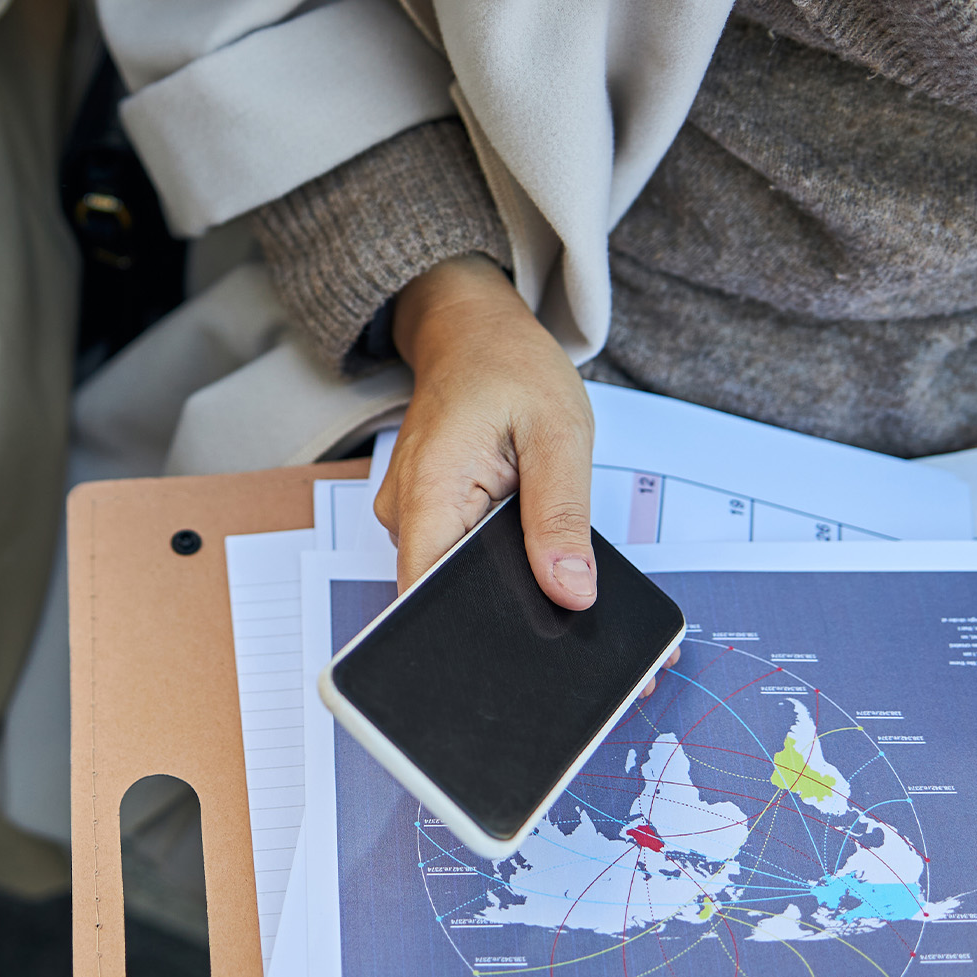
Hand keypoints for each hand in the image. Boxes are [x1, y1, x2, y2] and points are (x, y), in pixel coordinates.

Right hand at [378, 255, 597, 608]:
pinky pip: (457, 553)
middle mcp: (406, 511)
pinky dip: (493, 555)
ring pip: (453, 576)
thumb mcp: (559, 433)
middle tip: (562, 596)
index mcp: (430, 488)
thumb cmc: (510, 366)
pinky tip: (525, 537)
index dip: (471, 629)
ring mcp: (412, 515)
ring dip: (500, 578)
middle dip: (501, 607)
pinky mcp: (427, 515)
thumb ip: (562, 516)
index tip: (525, 645)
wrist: (473, 331)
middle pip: (443, 593)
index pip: (427, 594)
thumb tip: (571, 591)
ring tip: (545, 551)